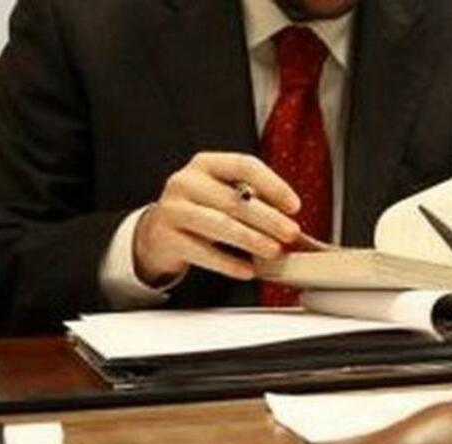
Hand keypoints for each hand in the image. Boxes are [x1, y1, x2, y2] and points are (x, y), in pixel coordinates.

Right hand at [133, 152, 301, 285]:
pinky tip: (248, 270)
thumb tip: (290, 222)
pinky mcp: (167, 239)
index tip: (294, 206)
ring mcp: (173, 210)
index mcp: (206, 164)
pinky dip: (229, 263)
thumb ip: (253, 201)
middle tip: (292, 233)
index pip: (244, 165)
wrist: (157, 233)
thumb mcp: (222, 196)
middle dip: (268, 218)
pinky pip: (203, 252)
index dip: (273, 185)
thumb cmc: (202, 211)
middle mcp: (187, 182)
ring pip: (219, 225)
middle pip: (234, 199)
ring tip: (274, 251)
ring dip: (252, 239)